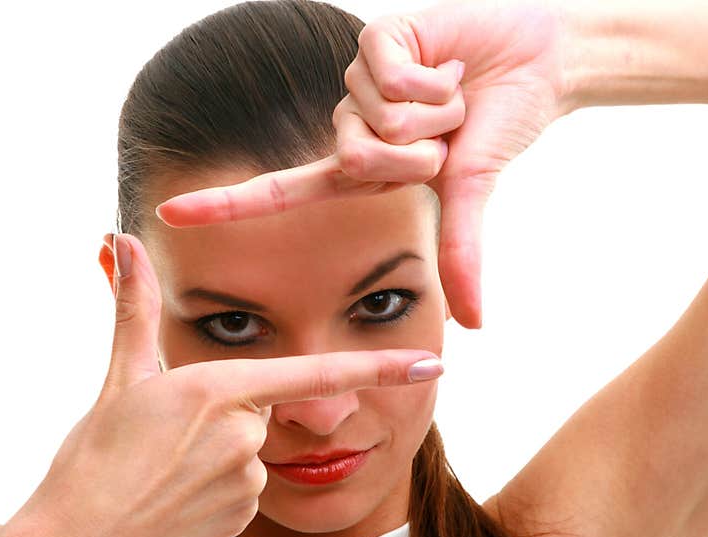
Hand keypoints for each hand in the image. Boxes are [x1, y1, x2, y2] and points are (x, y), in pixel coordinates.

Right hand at [0, 233, 442, 536]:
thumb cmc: (94, 461)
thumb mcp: (118, 378)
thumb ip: (132, 307)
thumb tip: (120, 242)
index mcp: (220, 390)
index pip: (315, 374)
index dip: (379, 368)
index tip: (430, 362)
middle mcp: (245, 434)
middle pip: (258, 406)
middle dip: (223, 412)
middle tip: (166, 436)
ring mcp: (248, 478)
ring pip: (250, 446)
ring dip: (216, 448)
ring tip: (164, 467)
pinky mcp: (244, 512)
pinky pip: (244, 482)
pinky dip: (217, 480)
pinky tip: (177, 492)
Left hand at [154, 1, 568, 328]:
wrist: (536, 65)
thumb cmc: (495, 127)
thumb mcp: (468, 190)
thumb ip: (459, 253)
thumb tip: (475, 325)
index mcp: (358, 168)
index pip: (282, 189)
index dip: (226, 204)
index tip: (171, 214)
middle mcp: (348, 126)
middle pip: (360, 162)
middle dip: (421, 154)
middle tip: (447, 130)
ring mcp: (357, 83)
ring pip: (379, 122)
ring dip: (435, 114)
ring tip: (451, 95)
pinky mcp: (374, 40)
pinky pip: (390, 78)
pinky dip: (434, 80)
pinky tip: (448, 65)